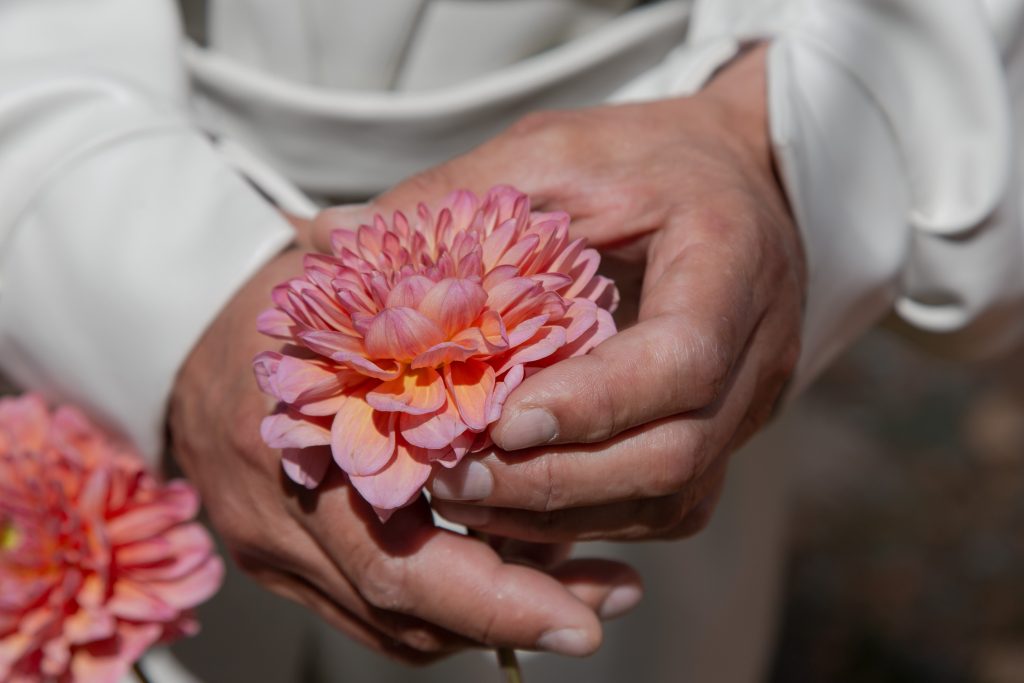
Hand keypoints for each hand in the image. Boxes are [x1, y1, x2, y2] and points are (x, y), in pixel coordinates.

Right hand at [168, 250, 642, 660]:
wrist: (173, 331)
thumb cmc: (288, 299)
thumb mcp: (366, 298)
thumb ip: (447, 343)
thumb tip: (555, 396)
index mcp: (304, 449)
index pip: (404, 561)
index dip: (500, 599)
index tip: (592, 612)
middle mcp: (282, 520)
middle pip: (403, 611)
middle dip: (512, 622)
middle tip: (602, 610)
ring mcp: (273, 552)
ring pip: (393, 628)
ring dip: (488, 620)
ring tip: (579, 591)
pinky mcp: (279, 564)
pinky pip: (370, 614)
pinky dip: (445, 607)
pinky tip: (507, 576)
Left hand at [312, 45, 803, 541]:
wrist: (736, 183)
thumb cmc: (646, 159)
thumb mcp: (558, 152)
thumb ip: (458, 195)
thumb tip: (331, 232)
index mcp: (731, 261)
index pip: (681, 359)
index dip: (591, 404)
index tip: (497, 421)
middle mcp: (758, 352)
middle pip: (674, 454)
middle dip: (555, 482)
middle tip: (450, 480)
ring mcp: (747, 407)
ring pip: (670, 499)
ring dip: (561, 513)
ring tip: (461, 500)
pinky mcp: (722, 438)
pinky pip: (664, 507)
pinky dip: (584, 517)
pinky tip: (510, 508)